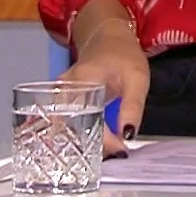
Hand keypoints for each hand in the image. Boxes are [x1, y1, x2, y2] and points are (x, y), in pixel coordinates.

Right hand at [61, 34, 148, 157]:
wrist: (108, 37)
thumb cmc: (123, 55)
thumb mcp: (137, 77)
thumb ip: (132, 106)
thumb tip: (128, 135)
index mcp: (81, 82)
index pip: (87, 121)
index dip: (104, 141)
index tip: (120, 151)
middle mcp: (63, 90)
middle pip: (68, 129)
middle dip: (87, 148)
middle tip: (108, 159)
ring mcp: (58, 95)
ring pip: (64, 128)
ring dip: (81, 144)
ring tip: (99, 156)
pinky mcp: (60, 100)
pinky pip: (65, 122)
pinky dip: (77, 135)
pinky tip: (89, 146)